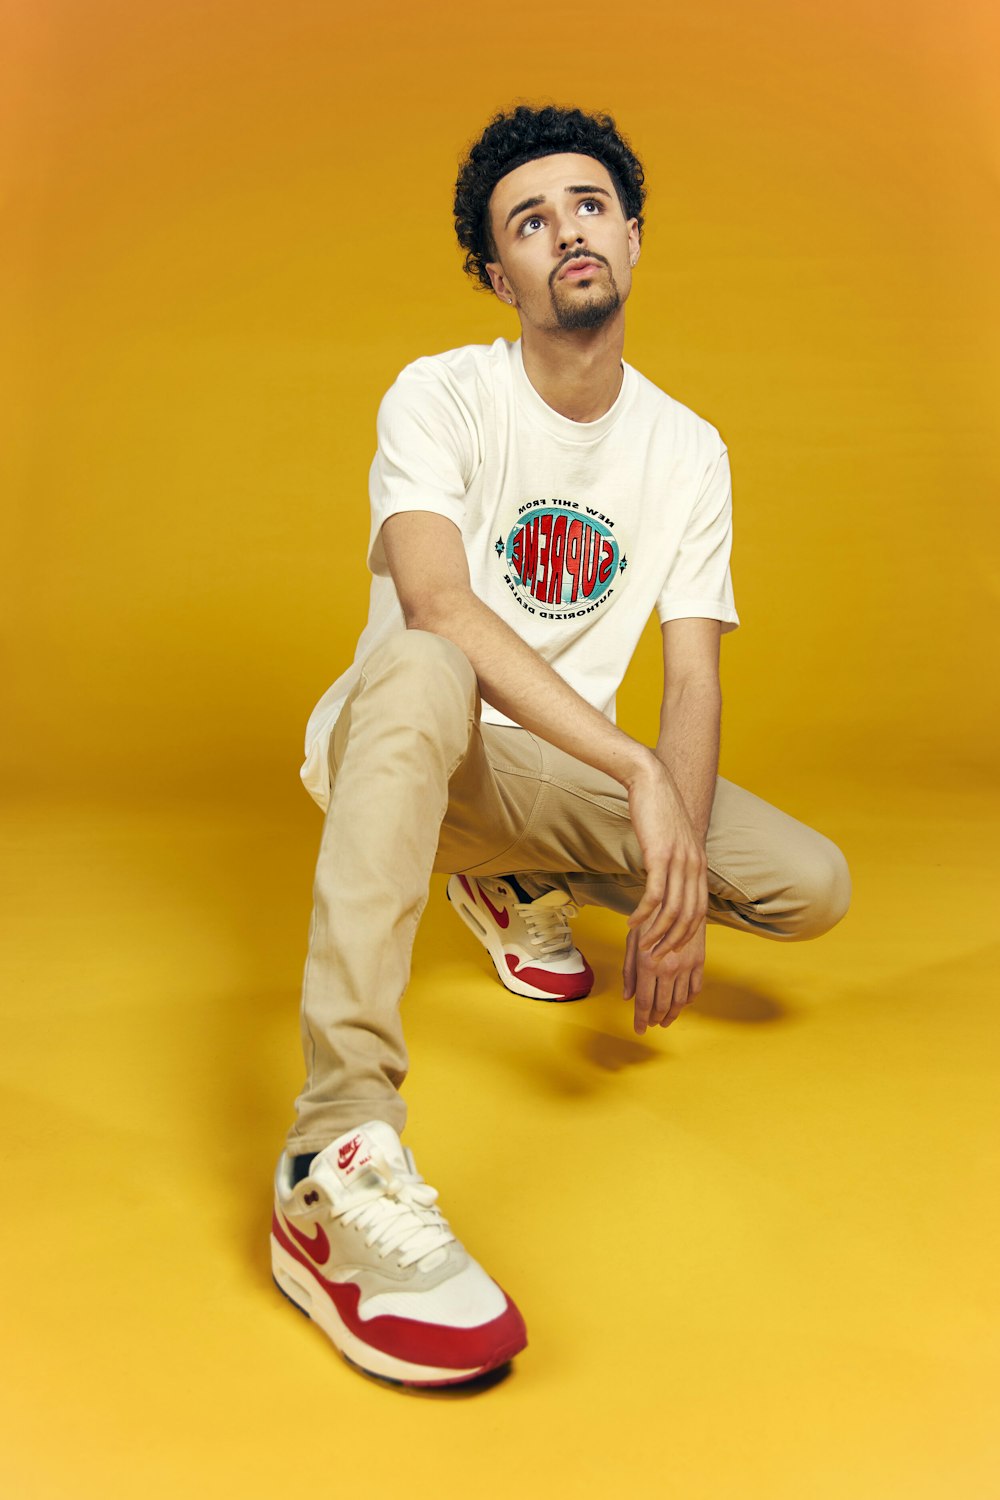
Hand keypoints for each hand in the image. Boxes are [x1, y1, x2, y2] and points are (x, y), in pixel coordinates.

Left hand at [623, 917, 705, 1034]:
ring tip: (665, 1019)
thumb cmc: (649, 921)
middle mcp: (667, 968)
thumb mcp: (631, 942)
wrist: (676, 901)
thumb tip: (627, 996)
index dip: (640, 1019)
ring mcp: (685, 966)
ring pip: (680, 1001)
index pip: (644, 1001)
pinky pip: (695, 989)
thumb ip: (629, 971)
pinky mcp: (699, 962)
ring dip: (672, 1014)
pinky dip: (689, 1001)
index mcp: (647, 964)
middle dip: (655, 1018)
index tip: (639, 1030)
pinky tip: (682, 1004)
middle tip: (651, 1023)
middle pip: (662, 1005)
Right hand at [624, 754, 707, 954]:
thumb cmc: (658, 809)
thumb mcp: (673, 840)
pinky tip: (632, 923)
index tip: (673, 948)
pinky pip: (655, 894)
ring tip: (642, 947)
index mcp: (700, 863)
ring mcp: (679, 860)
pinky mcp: (660, 855)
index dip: (688, 934)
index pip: (700, 909)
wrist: (651, 780)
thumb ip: (674, 861)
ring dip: (657, 932)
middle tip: (657, 957)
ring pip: (673, 910)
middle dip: (673, 941)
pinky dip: (644, 913)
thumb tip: (664, 880)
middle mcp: (694, 865)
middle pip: (690, 916)